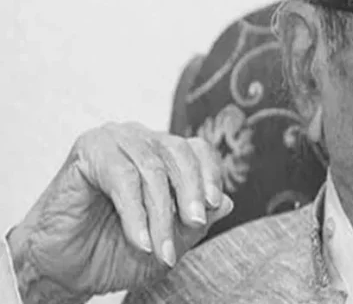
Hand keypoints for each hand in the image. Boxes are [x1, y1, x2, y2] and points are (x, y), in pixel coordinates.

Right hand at [7, 122, 233, 302]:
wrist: (66, 269)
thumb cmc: (115, 250)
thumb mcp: (169, 241)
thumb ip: (197, 221)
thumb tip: (229, 203)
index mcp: (164, 154)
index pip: (199, 150)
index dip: (211, 176)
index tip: (214, 206)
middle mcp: (142, 140)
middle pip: (180, 153)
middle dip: (191, 193)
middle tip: (194, 225)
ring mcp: (115, 141)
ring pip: (153, 168)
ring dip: (161, 213)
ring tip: (161, 248)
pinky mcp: (88, 151)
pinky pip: (123, 178)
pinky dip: (136, 213)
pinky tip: (140, 240)